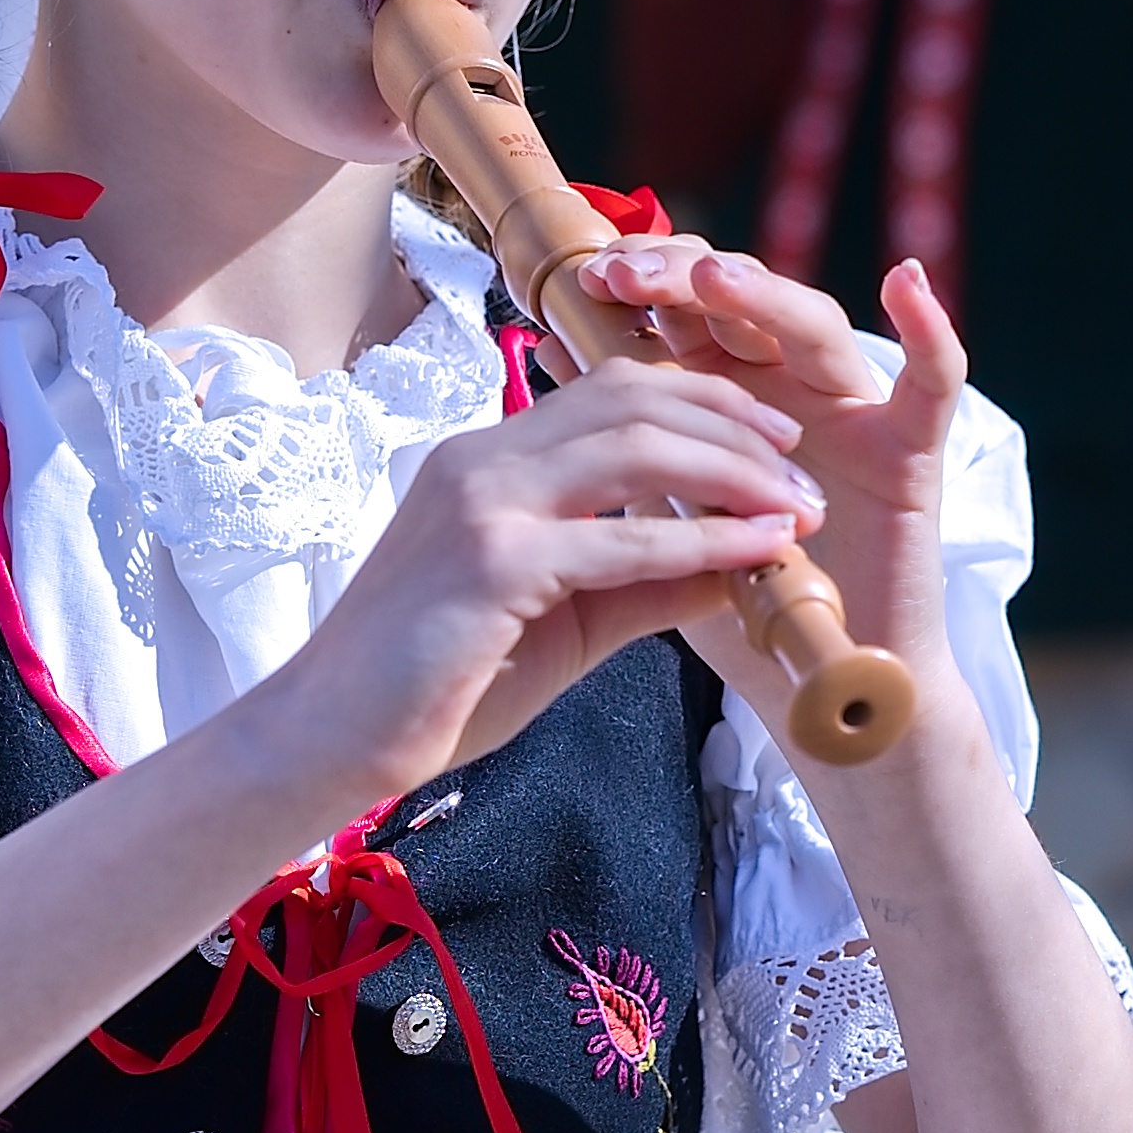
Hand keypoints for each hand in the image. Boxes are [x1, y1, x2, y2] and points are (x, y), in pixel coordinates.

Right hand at [227, 363, 822, 822]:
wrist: (329, 739)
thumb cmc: (436, 685)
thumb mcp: (564, 620)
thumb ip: (647, 583)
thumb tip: (743, 561)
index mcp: (489, 460)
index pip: (612, 392)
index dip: (704, 402)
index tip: (773, 444)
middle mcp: (483, 459)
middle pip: (633, 399)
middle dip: (735, 424)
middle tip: (802, 471)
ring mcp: (483, 502)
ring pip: (635, 445)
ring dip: (734, 471)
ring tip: (796, 508)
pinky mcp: (492, 562)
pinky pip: (623, 537)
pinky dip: (704, 537)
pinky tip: (757, 552)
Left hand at [544, 239, 972, 688]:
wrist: (821, 688)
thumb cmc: (744, 609)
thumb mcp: (666, 514)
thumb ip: (628, 442)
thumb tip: (553, 351)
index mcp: (737, 400)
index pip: (696, 312)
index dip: (648, 284)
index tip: (593, 279)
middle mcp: (797, 393)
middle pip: (748, 306)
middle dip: (684, 279)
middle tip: (628, 274)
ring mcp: (857, 417)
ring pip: (817, 328)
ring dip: (763, 296)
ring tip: (711, 279)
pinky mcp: (912, 458)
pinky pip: (935, 387)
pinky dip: (930, 334)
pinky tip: (904, 283)